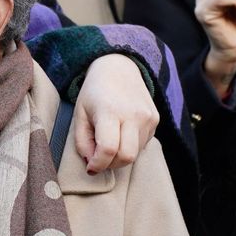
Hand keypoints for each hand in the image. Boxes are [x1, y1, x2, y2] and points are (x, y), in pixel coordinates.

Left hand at [75, 53, 159, 174]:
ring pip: (136, 153)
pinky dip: (130, 146)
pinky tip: (121, 133)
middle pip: (127, 157)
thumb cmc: (94, 93)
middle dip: (111, 165)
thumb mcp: (80, 115)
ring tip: (109, 142)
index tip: (90, 168)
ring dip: (120, 156)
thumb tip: (93, 165)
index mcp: (110, 111)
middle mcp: (133, 114)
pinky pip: (142, 144)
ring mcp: (148, 117)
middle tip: (100, 159)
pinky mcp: (155, 119)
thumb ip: (82, 142)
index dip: (98, 164)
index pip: (108, 149)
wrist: (118, 68)